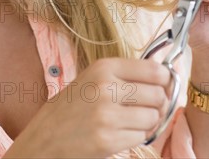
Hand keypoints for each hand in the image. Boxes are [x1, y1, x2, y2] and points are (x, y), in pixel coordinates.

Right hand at [4, 58, 170, 157]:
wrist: (42, 140)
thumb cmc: (69, 110)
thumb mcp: (92, 80)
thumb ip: (124, 76)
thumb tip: (166, 77)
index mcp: (103, 67)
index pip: (155, 70)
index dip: (165, 81)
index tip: (163, 88)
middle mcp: (105, 87)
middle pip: (158, 94)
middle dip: (158, 105)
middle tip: (146, 110)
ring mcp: (106, 114)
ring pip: (153, 117)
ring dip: (147, 124)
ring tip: (129, 124)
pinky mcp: (107, 139)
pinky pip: (142, 137)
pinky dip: (137, 138)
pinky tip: (121, 135)